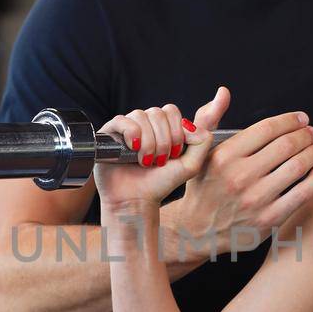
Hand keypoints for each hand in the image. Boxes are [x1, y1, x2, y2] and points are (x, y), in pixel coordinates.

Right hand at [94, 100, 211, 212]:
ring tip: (145, 161)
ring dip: (148, 142)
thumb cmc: (160, 183)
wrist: (135, 200)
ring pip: (141, 116)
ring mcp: (127, 128)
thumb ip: (202, 141)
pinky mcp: (109, 133)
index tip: (174, 154)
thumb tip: (191, 123)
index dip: (176, 132)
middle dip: (163, 140)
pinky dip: (131, 134)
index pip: (171, 111)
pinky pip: (122, 120)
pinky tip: (133, 150)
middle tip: (159, 161)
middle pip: (158, 113)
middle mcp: (145, 124)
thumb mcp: (191, 165)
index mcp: (163, 127)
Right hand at [175, 87, 312, 253]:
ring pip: (297, 167)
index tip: (301, 119)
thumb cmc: (202, 189)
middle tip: (312, 133)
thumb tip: (224, 93)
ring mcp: (255, 199)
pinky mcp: (268, 220)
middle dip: (306, 134)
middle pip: (287, 145)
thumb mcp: (198, 153)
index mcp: (224, 156)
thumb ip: (210, 119)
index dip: (290, 120)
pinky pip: (302, 194)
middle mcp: (239, 177)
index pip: (267, 129)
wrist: (197, 231)